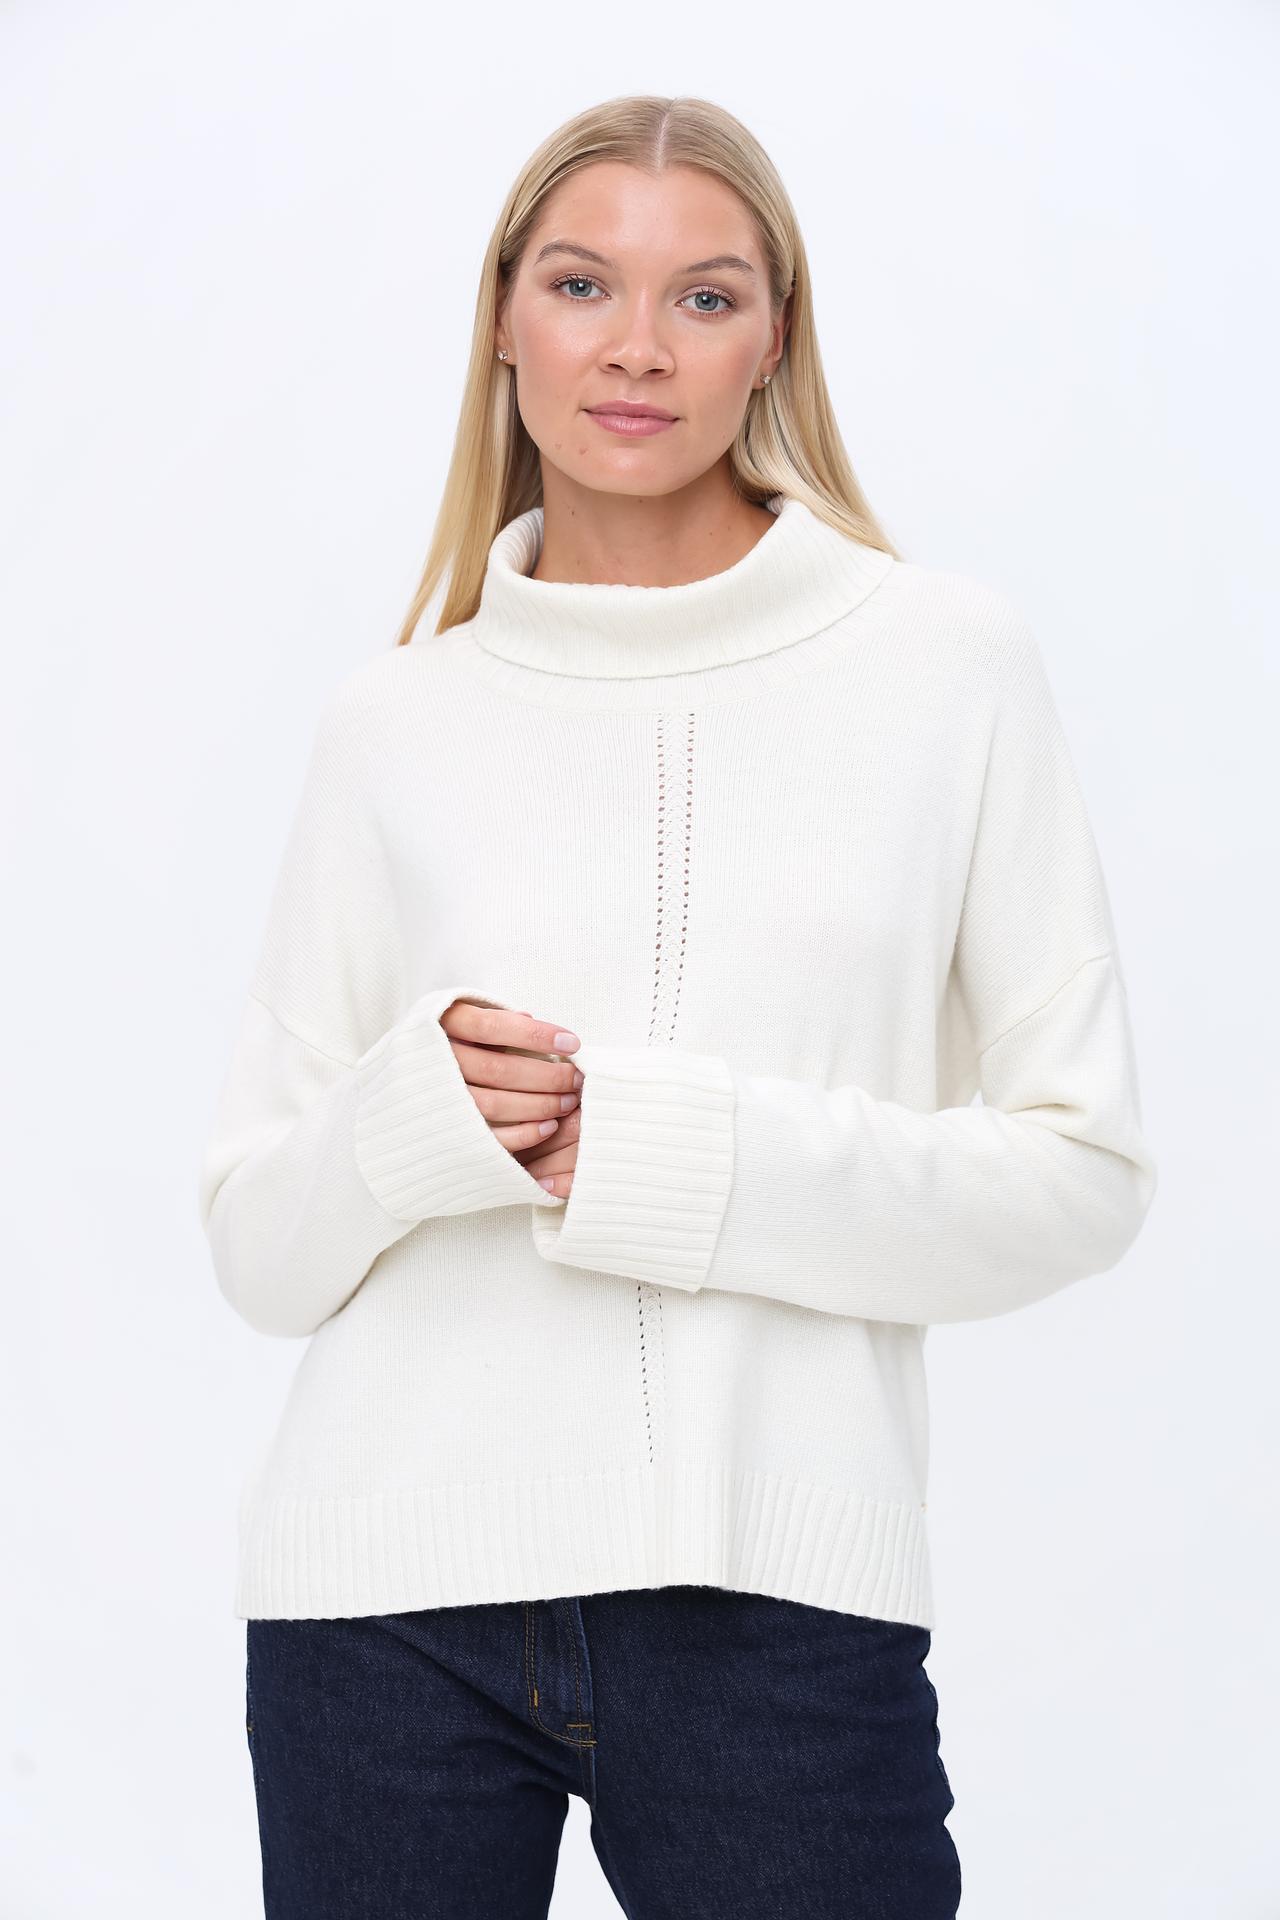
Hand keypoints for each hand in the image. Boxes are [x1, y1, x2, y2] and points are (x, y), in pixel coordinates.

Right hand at [439, 1000, 580, 1196]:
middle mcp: (432, 1062)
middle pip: (498, 1068)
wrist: (383, 1105)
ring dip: (540, 1104)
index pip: (492, 1026)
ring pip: (495, 1103)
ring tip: (568, 1102)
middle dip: (547, 1074)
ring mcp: (433, 1101)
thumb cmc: (436, 1054)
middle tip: (576, 1079)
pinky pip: (487, 1138)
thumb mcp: (453, 1023)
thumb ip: (488, 1020)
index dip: (536, 1034)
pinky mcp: (441, 1135)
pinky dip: (522, 1134)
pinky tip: (547, 1127)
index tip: (572, 1042)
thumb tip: (530, 1018)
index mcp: (436, 1026)